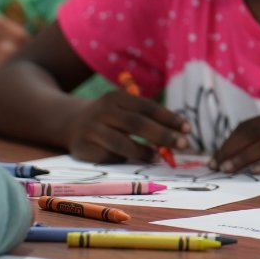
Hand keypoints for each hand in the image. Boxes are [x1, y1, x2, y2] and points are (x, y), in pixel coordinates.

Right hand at [65, 89, 190, 163]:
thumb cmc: (112, 116)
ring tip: (160, 157)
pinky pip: (109, 156)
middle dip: (163, 135)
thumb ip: (148, 120)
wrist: (71, 122)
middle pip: (137, 124)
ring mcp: (91, 130)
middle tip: (184, 144)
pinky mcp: (83, 148)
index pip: (148, 107)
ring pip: (122, 143)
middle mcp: (103, 111)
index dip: (169, 118)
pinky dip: (124, 159)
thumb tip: (178, 136)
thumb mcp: (126, 109)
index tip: (188, 129)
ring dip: (144, 152)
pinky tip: (132, 160)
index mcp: (118, 97)